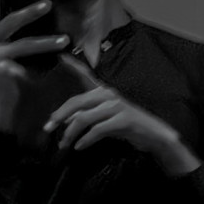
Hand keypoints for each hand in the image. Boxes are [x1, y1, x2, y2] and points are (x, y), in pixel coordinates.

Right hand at [0, 0, 69, 132]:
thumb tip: (40, 18)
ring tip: (64, 40)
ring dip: (45, 40)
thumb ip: (17, 39)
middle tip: (49, 4)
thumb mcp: (10, 57)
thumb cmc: (6, 85)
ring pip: (22, 40)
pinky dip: (45, 56)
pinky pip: (27, 56)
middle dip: (30, 11)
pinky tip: (59, 56)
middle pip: (8, 18)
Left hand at [43, 54, 201, 174]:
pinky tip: (80, 146)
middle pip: (76, 102)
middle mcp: (109, 95)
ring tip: (64, 144)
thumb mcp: (106, 118)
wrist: (155, 135)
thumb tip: (65, 121)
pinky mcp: (122, 120)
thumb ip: (87, 116)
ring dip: (70, 133)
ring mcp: (116, 106)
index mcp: (104, 91)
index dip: (73, 65)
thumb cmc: (128, 126)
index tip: (60, 56)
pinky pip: (97, 130)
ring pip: (84, 118)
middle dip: (59, 115)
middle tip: (48, 127)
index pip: (86, 76)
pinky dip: (86, 140)